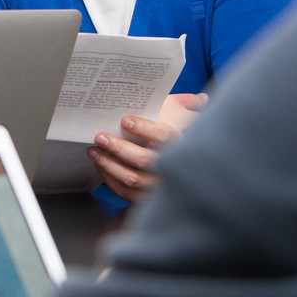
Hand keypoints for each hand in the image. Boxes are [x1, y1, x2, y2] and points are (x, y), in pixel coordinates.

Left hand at [88, 92, 207, 201]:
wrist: (184, 175)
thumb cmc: (177, 138)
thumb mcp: (184, 120)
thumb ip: (188, 105)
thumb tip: (201, 98)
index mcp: (182, 145)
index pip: (164, 137)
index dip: (145, 128)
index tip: (125, 120)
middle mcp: (172, 168)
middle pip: (144, 160)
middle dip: (119, 148)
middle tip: (100, 137)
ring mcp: (159, 186)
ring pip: (132, 178)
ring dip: (109, 164)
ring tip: (94, 150)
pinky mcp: (147, 199)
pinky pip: (125, 192)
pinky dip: (110, 178)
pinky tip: (100, 164)